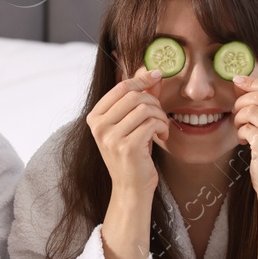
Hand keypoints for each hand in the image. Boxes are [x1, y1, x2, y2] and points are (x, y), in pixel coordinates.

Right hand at [86, 68, 169, 198]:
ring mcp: (111, 137)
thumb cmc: (132, 153)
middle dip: (154, 102)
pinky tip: (161, 136)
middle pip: (134, 96)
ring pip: (145, 108)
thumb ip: (140, 97)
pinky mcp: (127, 147)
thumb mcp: (132, 123)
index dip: (142, 78)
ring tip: (161, 127)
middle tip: (159, 116)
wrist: (130, 187)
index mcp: (95, 117)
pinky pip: (152, 123)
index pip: (121, 87)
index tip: (157, 75)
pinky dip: (162, 127)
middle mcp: (99, 126)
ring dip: (160, 116)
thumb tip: (151, 71)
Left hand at [232, 76, 257, 198]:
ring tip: (241, 129)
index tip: (237, 81)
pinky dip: (241, 133)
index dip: (251, 81)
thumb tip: (240, 81)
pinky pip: (246, 128)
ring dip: (239, 119)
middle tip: (237, 113)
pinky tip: (246, 141)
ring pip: (250, 111)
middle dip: (241, 102)